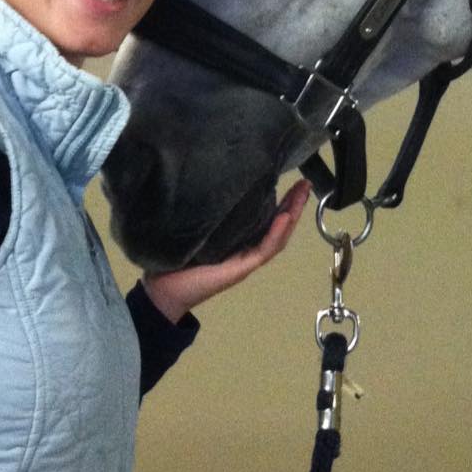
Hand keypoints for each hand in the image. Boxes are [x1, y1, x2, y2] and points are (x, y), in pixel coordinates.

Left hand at [140, 179, 310, 323]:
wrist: (165, 291)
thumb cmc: (176, 260)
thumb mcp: (197, 228)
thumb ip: (209, 212)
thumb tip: (211, 180)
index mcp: (239, 240)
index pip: (267, 218)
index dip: (283, 201)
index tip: (293, 180)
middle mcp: (246, 249)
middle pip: (278, 226)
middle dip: (294, 204)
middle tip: (306, 183)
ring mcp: (246, 259)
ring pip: (277, 237)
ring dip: (291, 216)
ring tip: (302, 195)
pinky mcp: (241, 268)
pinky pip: (264, 250)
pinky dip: (276, 233)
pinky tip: (284, 217)